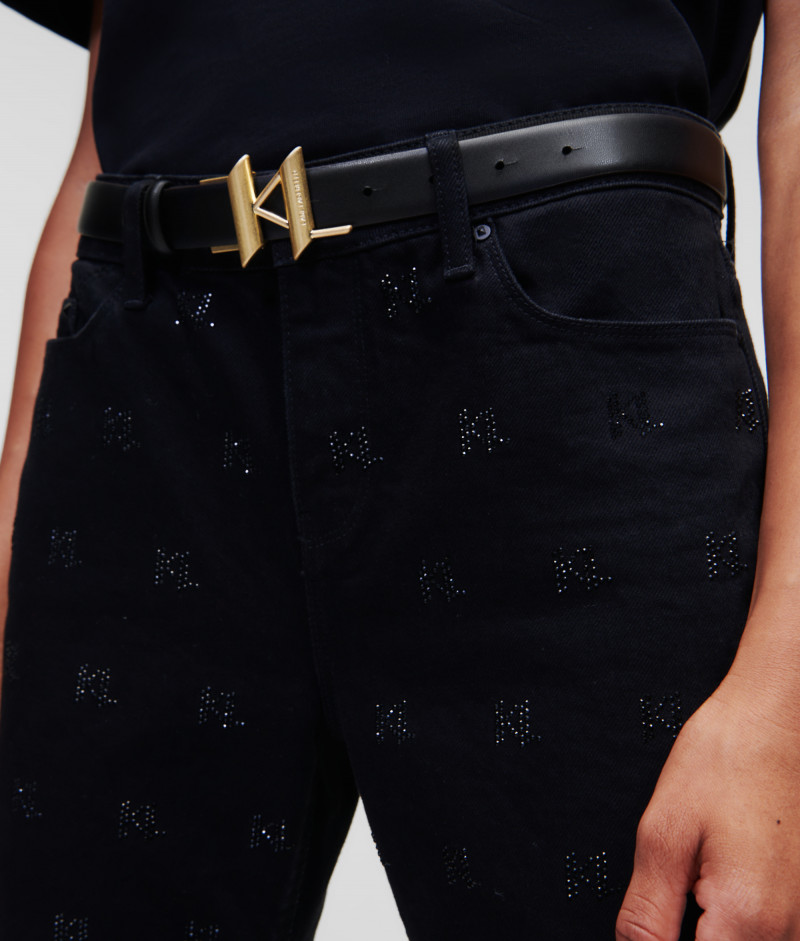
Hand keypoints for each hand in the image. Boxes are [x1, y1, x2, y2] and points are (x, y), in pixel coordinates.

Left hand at [615, 671, 799, 939]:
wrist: (776, 724)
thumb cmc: (725, 761)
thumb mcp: (663, 835)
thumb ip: (646, 916)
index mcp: (748, 923)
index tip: (650, 921)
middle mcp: (789, 935)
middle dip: (684, 931)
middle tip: (673, 890)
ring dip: (710, 930)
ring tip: (695, 880)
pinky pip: (763, 936)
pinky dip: (729, 924)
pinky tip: (714, 889)